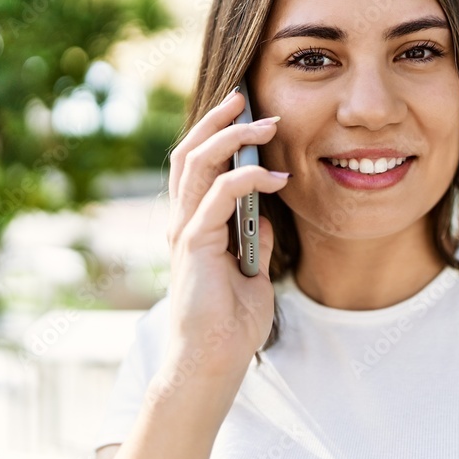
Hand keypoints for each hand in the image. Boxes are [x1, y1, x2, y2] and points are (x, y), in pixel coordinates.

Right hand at [163, 88, 288, 384]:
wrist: (215, 360)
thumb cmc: (232, 323)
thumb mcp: (253, 272)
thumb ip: (254, 241)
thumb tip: (266, 216)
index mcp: (196, 225)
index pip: (199, 166)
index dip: (218, 135)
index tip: (247, 112)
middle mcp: (184, 222)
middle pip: (189, 153)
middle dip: (217, 121)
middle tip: (246, 98)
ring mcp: (185, 231)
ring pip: (196, 164)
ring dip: (232, 138)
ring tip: (266, 123)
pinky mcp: (194, 244)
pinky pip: (218, 196)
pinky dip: (246, 178)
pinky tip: (275, 175)